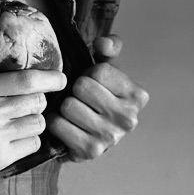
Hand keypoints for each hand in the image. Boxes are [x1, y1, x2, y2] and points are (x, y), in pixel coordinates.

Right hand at [0, 66, 66, 182]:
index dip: (50, 78)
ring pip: (38, 124)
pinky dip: (28, 139)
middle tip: (32, 100)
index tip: (60, 78)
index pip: (26, 80)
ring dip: (34, 120)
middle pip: (37, 102)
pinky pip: (31, 146)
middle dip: (39, 99)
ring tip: (22, 118)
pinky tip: (15, 136)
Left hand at [46, 35, 148, 161]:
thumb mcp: (105, 67)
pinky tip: (66, 125)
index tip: (92, 83)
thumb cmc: (96, 94)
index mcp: (137, 96)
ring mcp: (111, 137)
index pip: (99, 71)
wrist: (84, 132)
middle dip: (74, 90)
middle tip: (79, 98)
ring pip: (69, 106)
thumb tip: (103, 43)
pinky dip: (56, 123)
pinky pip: (58, 125)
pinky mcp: (90, 151)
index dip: (88, 73)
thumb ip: (108, 48)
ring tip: (72, 112)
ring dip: (63, 106)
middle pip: (82, 87)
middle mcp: (129, 119)